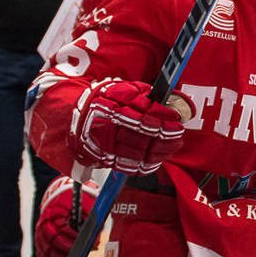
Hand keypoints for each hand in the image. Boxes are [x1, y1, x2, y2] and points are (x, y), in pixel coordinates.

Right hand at [35, 174, 98, 256]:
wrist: (62, 199)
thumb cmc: (77, 203)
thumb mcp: (86, 204)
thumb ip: (91, 219)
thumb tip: (94, 242)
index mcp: (53, 214)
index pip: (62, 231)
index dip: (76, 240)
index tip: (90, 245)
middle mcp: (43, 226)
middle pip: (52, 246)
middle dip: (68, 255)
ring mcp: (40, 236)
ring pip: (46, 255)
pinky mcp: (41, 244)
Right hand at [68, 79, 185, 174]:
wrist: (77, 119)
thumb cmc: (104, 102)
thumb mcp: (122, 90)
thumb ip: (144, 94)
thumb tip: (170, 102)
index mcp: (111, 107)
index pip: (142, 114)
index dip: (162, 118)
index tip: (176, 119)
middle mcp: (108, 127)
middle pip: (143, 135)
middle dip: (165, 137)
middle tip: (178, 135)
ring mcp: (106, 146)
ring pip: (139, 153)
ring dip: (161, 152)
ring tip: (174, 146)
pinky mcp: (107, 160)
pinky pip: (132, 166)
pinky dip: (149, 164)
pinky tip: (159, 158)